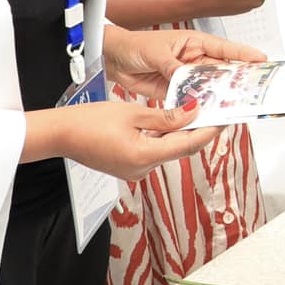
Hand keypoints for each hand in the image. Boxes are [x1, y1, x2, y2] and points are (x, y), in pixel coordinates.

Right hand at [53, 100, 219, 181]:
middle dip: (197, 131)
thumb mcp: (132, 113)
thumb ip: (166, 116)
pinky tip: (171, 123)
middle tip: (215, 112)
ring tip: (196, 113)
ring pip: (167, 150)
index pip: (188, 144)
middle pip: (179, 149)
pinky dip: (163, 138)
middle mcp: (142, 170)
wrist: (60, 134)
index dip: (209, 131)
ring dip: (180, 133)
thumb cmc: (89, 121)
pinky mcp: (128, 168)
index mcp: (144, 157)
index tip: (224, 118)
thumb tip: (193, 113)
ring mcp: (135, 171)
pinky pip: (153, 152)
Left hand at [104, 26, 266, 102]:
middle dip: (235, 81)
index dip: (244, 55)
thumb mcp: (156, 52)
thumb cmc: (135, 45)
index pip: (224, 49)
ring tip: (229, 105)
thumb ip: (172, 66)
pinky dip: (196, 107)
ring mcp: (186, 77)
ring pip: (207, 88)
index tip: (261, 60)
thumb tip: (183, 76)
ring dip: (216, 97)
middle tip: (250, 90)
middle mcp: (194, 60)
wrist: (114, 59)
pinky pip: (191, 100)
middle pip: (220, 72)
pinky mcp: (175, 92)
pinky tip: (203, 112)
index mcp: (194, 44)